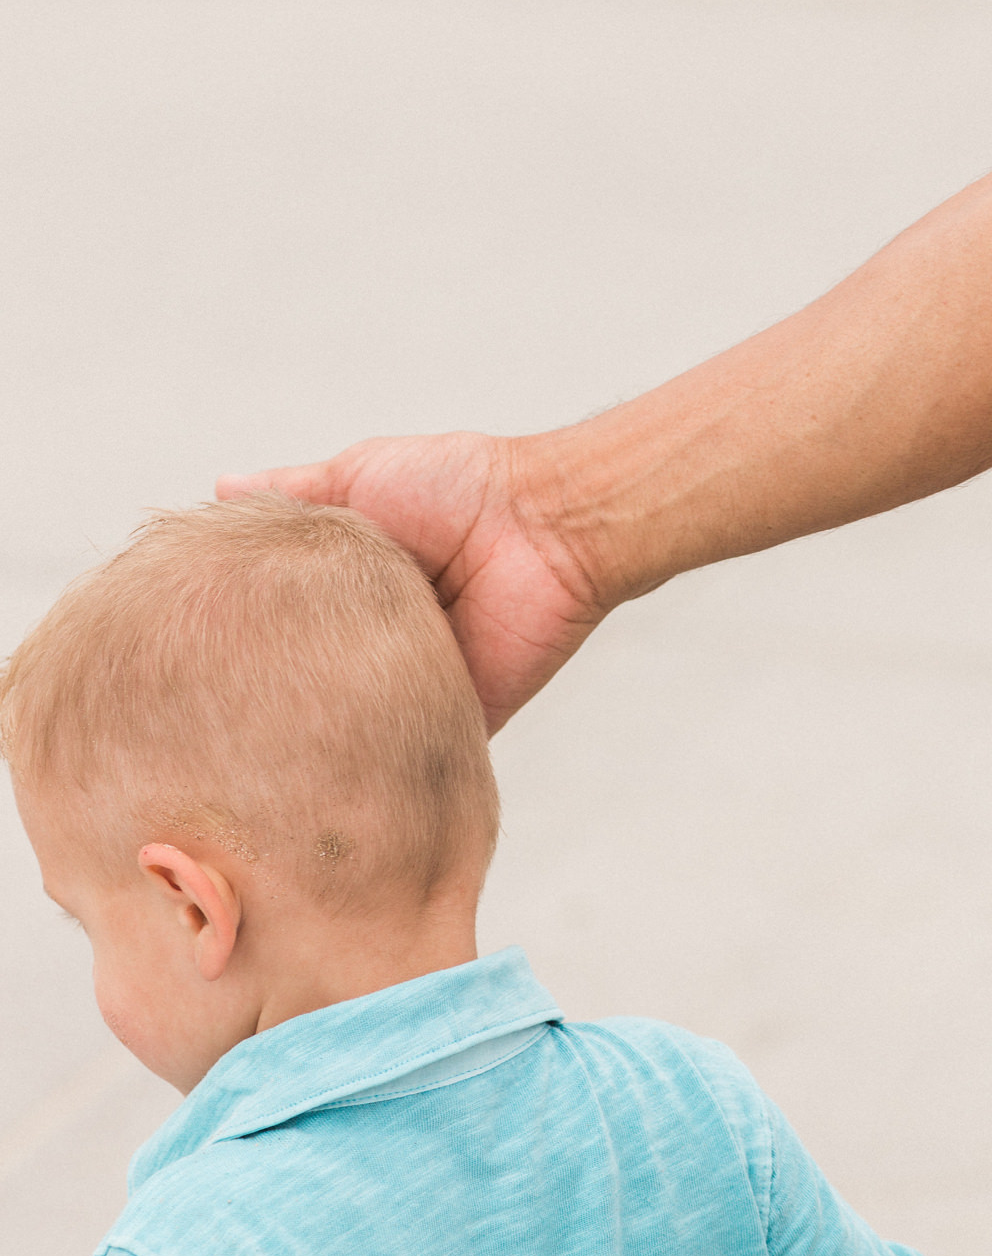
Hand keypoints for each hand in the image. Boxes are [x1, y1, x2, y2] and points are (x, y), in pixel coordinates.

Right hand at [217, 431, 605, 734]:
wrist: (541, 528)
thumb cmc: (456, 489)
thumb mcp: (357, 477)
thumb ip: (291, 495)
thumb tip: (218, 489)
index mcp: (353, 593)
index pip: (285, 629)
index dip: (241, 640)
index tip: (186, 653)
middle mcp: (377, 646)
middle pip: (312, 684)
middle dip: (268, 698)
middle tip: (204, 715)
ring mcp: (414, 688)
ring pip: (354, 727)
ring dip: (315, 733)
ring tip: (246, 753)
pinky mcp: (454, 724)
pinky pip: (408, 760)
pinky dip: (377, 766)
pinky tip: (322, 777)